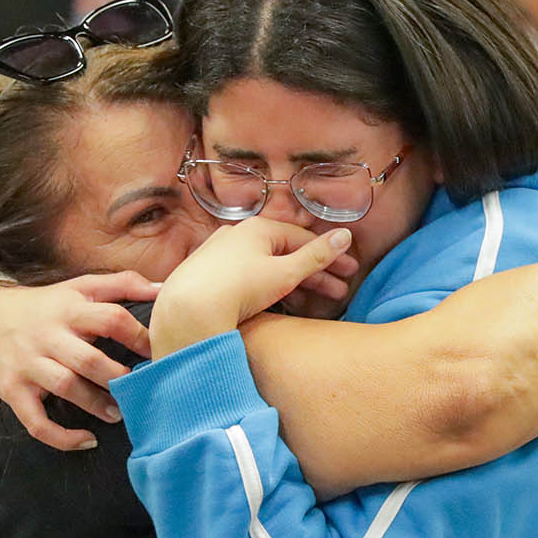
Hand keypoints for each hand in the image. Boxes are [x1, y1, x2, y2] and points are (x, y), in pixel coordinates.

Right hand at [0, 273, 159, 449]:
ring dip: (96, 404)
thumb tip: (164, 287)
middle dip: (118, 377)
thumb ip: (122, 284)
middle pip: (88, 358)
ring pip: (64, 387)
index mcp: (70, 309)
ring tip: (118, 413)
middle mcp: (48, 336)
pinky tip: (87, 441)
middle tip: (141, 389)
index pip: (110, 319)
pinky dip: (61, 438)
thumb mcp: (79, 286)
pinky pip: (35, 421)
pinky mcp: (12, 390)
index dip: (139, 336)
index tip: (159, 352)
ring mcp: (28, 364)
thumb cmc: (45, 306)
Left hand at [150, 218, 357, 358]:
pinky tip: (275, 302)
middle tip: (339, 291)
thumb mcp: (285, 273)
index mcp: (258, 228)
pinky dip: (267, 287)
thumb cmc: (238, 287)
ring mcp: (220, 254)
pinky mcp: (207, 274)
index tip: (349, 272)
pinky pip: (246, 276)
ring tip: (312, 303)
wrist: (188, 310)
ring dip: (292, 282)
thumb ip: (316, 256)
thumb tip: (344, 236)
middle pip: (285, 253)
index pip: (303, 238)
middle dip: (315, 273)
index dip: (330, 256)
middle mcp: (237, 234)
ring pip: (265, 265)